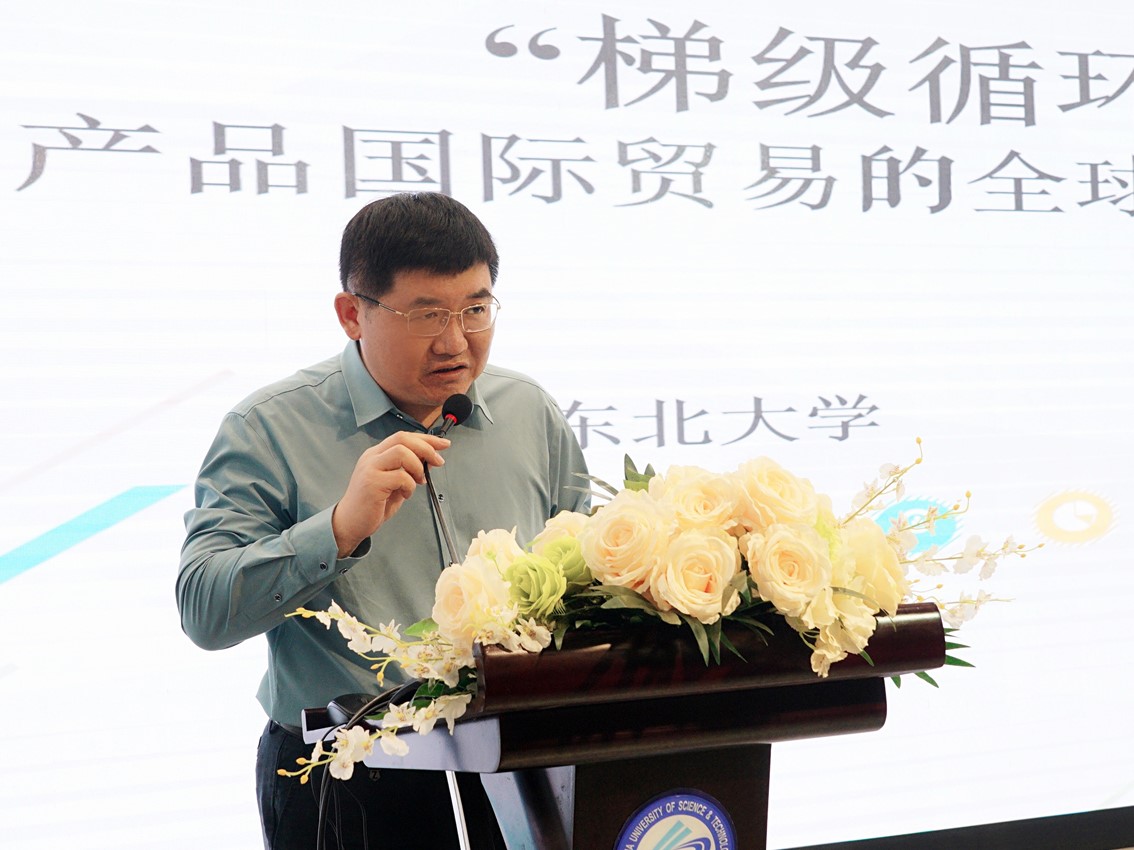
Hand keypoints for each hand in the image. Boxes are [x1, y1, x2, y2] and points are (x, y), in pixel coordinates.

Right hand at [332, 431, 450, 557]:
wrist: (350, 523)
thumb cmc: (372, 505)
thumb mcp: (393, 483)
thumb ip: (407, 470)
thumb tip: (430, 460)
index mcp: (376, 454)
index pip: (403, 437)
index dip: (426, 438)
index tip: (442, 444)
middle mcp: (372, 457)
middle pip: (402, 439)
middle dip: (426, 447)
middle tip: (438, 461)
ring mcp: (370, 469)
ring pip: (401, 452)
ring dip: (417, 466)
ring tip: (418, 481)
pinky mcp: (372, 483)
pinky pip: (401, 476)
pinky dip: (410, 485)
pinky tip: (406, 494)